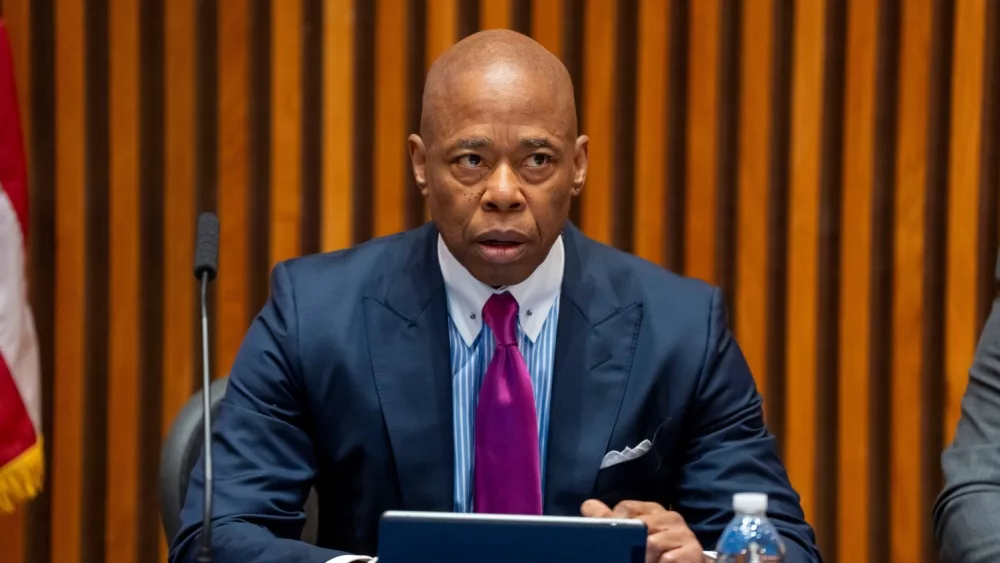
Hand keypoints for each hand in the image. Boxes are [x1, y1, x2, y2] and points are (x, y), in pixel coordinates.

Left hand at [581, 499, 704, 562]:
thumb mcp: (634, 536)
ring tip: (644, 561)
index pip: (624, 509)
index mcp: (653, 510)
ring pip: (651, 543)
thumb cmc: (659, 554)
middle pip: (637, 525)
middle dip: (628, 545)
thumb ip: (611, 521)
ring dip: (644, 559)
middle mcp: (670, 518)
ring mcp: (684, 534)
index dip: (614, 526)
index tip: (614, 542)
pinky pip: (668, 559)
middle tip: (626, 555)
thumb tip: (588, 505)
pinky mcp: (692, 552)